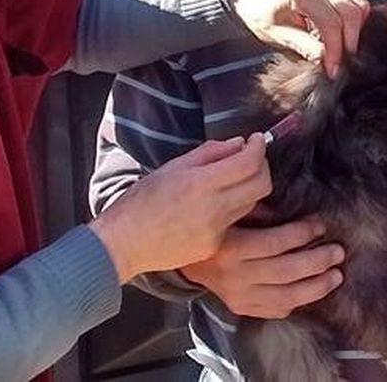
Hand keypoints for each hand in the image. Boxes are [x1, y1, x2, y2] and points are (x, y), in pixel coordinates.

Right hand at [92, 136, 270, 281]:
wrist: (125, 242)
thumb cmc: (141, 201)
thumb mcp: (171, 167)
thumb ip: (209, 153)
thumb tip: (239, 144)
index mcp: (199, 183)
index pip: (248, 163)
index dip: (258, 147)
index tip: (256, 139)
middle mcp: (213, 208)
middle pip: (261, 185)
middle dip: (262, 167)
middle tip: (251, 158)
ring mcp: (216, 231)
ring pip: (252, 205)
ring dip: (249, 188)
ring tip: (232, 180)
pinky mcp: (215, 247)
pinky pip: (235, 223)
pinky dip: (232, 209)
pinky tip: (215, 205)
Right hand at [179, 218, 343, 318]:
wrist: (186, 262)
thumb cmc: (212, 231)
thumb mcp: (228, 213)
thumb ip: (255, 210)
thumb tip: (287, 208)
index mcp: (231, 248)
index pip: (275, 243)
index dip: (302, 233)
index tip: (320, 225)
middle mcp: (236, 276)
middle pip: (287, 271)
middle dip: (318, 261)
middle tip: (338, 251)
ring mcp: (239, 296)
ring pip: (287, 296)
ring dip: (317, 286)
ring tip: (336, 275)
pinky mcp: (242, 308)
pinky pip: (276, 310)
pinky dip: (297, 302)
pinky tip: (313, 291)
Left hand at [229, 0, 367, 77]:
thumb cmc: (261, 14)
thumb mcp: (277, 35)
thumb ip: (304, 46)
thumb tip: (326, 60)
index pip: (331, 23)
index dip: (336, 50)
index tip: (333, 70)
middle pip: (351, 12)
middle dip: (350, 41)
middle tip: (340, 62)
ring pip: (359, 5)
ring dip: (355, 30)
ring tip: (340, 48)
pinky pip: (357, 0)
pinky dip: (355, 19)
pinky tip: (342, 33)